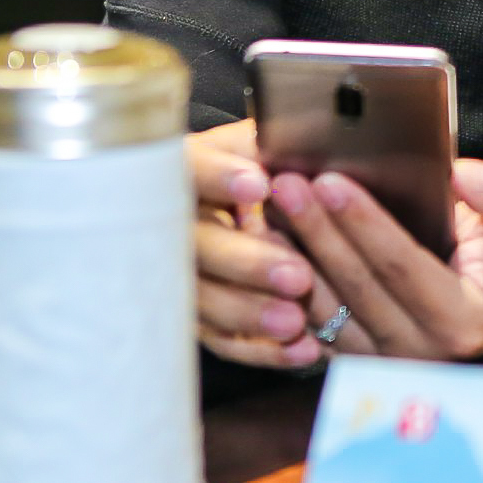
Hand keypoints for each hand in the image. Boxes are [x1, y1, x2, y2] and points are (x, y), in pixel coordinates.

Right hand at [189, 120, 321, 368]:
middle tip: (295, 274)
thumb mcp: (257, 142)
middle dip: (243, 261)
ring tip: (295, 321)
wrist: (227, 208)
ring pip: (200, 299)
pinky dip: (259, 348)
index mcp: (182, 168)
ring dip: (248, 311)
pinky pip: (219, 339)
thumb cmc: (253, 164)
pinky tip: (300, 349)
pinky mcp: (192, 316)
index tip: (257, 184)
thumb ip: (277, 139)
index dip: (217, 178)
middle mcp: (168, 223)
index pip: (186, 169)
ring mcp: (173, 274)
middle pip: (192, 245)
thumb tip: (315, 133)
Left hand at [267, 158, 482, 361]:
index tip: (331, 181)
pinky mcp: (355, 358)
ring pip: (324, 307)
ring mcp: (382, 361)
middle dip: (316, 230)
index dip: (365, 223)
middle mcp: (419, 352)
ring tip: (266, 208)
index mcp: (462, 321)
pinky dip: (286, 280)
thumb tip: (462, 175)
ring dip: (291, 255)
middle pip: (354, 285)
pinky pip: (311, 319)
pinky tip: (268, 241)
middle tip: (284, 184)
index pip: (403, 267)